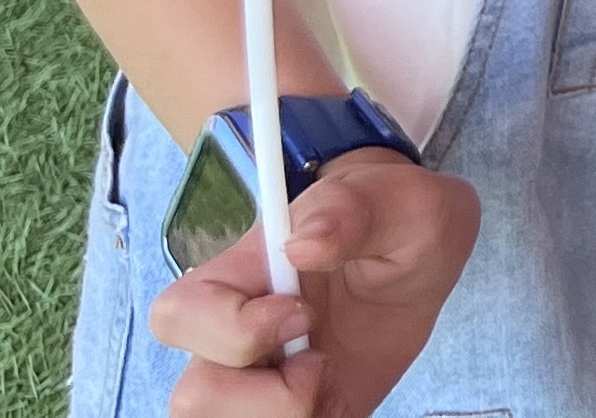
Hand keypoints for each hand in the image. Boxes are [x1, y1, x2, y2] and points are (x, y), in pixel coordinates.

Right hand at [159, 148, 479, 416]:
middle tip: (320, 357)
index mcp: (241, 275)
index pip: (177, 315)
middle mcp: (233, 335)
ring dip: (288, 415)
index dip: (233, 330)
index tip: (304, 315)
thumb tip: (303, 243)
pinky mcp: (285, 413)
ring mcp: (255, 382)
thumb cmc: (394, 218)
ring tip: (326, 378)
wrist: (417, 262)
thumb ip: (350, 212)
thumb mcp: (395, 200)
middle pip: (193, 395)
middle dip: (267, 393)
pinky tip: (336, 398)